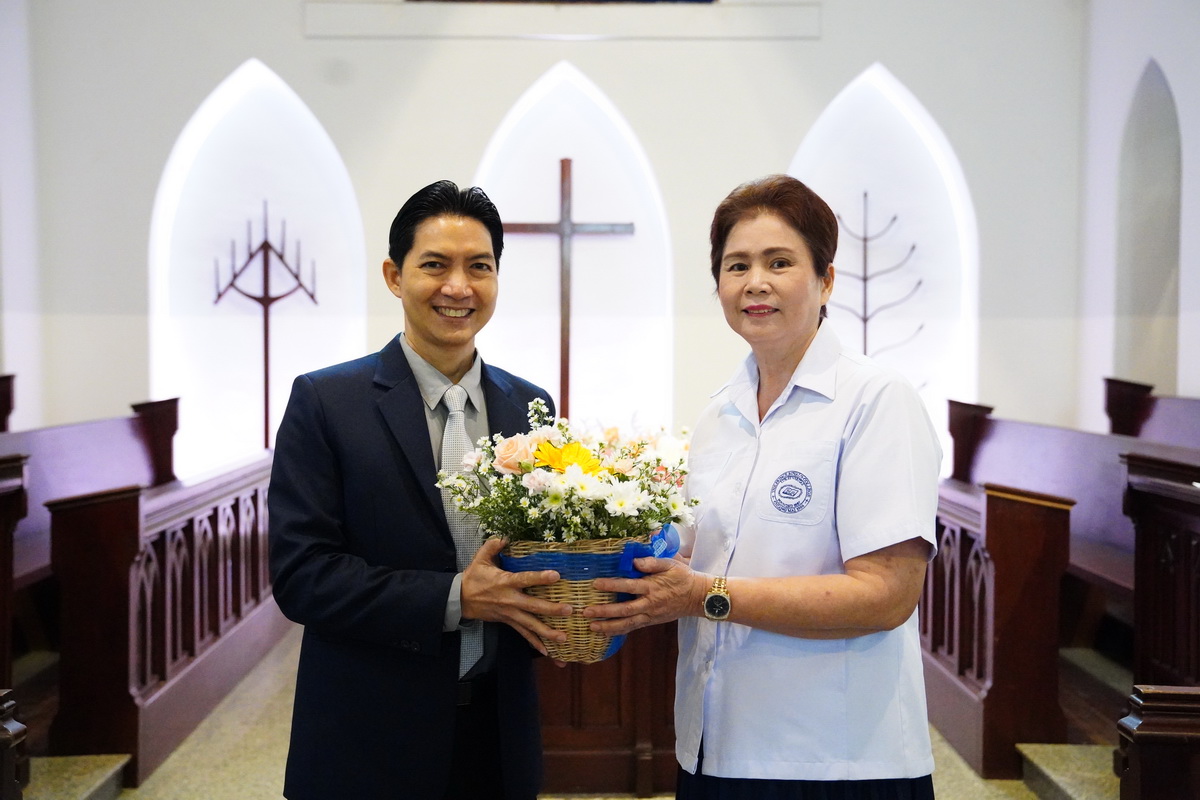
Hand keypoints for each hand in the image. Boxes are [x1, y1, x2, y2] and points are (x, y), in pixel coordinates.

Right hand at [461, 538, 572, 654]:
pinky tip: (547, 651)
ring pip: (530, 625)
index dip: (540, 578)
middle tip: (569, 610)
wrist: (460, 599)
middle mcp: (510, 600)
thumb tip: (505, 536)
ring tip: (563, 638)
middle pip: (533, 606)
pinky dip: (534, 643)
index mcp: (505, 582)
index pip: (525, 579)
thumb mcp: (480, 558)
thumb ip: (493, 545)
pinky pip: (523, 634)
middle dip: (551, 609)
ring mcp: (510, 613)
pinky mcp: (508, 622)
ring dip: (547, 632)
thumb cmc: (474, 577)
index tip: (556, 575)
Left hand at [581, 555, 706, 635]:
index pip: (628, 586)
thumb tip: (635, 561)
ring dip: (608, 626)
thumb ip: (652, 562)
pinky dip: (618, 631)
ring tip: (591, 627)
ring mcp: (650, 615)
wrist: (697, 596)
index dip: (612, 585)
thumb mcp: (670, 564)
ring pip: (627, 623)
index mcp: (652, 587)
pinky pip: (632, 628)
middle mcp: (649, 603)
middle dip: (604, 612)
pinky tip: (605, 632)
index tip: (595, 584)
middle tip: (586, 611)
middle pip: (624, 610)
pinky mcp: (650, 621)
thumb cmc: (682, 577)